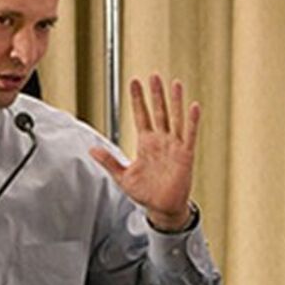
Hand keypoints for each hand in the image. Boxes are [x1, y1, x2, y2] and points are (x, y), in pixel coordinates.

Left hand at [90, 74, 200, 230]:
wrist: (163, 208)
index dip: (138, 99)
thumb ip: (109, 161)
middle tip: (154, 76)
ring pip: (175, 118)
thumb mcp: (123, 177)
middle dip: (156, 94)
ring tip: (175, 83)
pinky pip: (189, 135)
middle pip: (159, 112)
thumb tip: (91, 150)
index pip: (141, 115)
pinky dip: (192, 121)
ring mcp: (174, 146)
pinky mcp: (185, 155)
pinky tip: (193, 106)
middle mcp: (161, 141)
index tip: (134, 82)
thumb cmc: (146, 193)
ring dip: (175, 101)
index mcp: (146, 143)